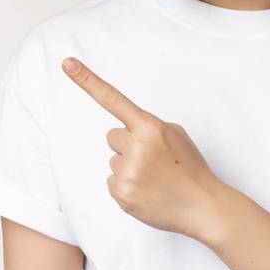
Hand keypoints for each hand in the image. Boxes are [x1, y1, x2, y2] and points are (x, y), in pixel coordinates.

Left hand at [61, 56, 230, 239]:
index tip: (67, 63)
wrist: (202, 206)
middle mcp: (136, 146)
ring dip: (129, 168)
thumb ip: (149, 127)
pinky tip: (146, 191)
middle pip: (113, 137)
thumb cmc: (190, 168)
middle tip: (153, 160)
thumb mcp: (175, 135)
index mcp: (151, 127)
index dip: (87, 80)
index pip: (114, 99)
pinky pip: (112, 182)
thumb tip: (128, 132)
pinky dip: (126, 187)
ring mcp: (128, 171)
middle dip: (128, 146)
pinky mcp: (122, 194)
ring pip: (113, 161)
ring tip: (154, 178)